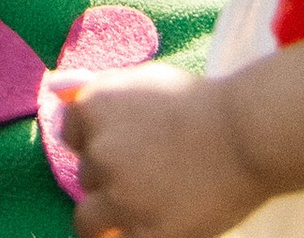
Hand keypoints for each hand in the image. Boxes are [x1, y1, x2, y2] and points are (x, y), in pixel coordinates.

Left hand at [62, 64, 256, 237]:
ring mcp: (121, 196)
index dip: (96, 142)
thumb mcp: (143, 81)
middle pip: (87, 176)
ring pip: (89, 219)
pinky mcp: (144, 232)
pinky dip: (129, 236)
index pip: (71, 134)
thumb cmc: (200, 104)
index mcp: (95, 107)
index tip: (122, 147)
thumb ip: (101, 93)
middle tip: (150, 176)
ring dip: (111, 216)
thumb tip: (57, 88)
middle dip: (111, 178)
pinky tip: (156, 227)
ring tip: (145, 208)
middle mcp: (100, 151)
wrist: (246, 135)